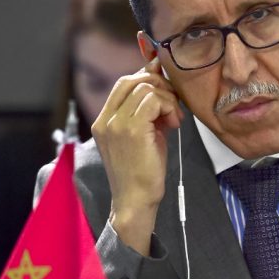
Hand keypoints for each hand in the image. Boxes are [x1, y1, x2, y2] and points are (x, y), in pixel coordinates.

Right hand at [92, 56, 182, 254]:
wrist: (135, 200)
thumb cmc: (142, 171)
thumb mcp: (143, 133)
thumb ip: (148, 109)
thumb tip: (161, 81)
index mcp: (104, 120)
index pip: (124, 83)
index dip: (147, 78)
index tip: (167, 89)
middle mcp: (105, 119)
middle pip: (132, 80)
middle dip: (159, 85)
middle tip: (173, 104)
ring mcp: (116, 124)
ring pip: (146, 88)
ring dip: (168, 99)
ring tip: (174, 119)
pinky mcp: (132, 130)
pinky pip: (154, 100)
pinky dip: (169, 107)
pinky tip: (173, 124)